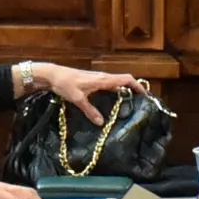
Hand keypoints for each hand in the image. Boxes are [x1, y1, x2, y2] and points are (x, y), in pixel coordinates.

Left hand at [13, 62, 136, 118]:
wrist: (53, 75)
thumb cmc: (65, 84)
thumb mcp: (78, 99)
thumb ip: (90, 111)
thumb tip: (101, 123)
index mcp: (103, 80)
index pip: (126, 79)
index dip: (138, 86)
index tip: (146, 95)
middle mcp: (103, 78)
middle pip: (124, 81)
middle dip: (134, 90)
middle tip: (139, 103)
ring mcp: (98, 79)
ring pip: (116, 84)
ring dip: (124, 91)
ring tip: (129, 105)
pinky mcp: (92, 81)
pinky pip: (108, 86)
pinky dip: (115, 92)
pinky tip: (112, 103)